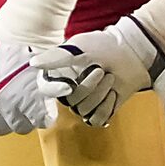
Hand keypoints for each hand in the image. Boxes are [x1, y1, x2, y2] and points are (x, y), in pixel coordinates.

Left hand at [0, 20, 62, 133]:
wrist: (24, 25)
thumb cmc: (1, 37)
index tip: (2, 105)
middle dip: (9, 118)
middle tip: (21, 104)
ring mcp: (11, 104)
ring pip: (20, 127)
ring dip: (28, 117)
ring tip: (35, 101)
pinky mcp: (34, 102)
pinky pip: (42, 121)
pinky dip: (46, 114)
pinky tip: (47, 102)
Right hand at [32, 12, 164, 128]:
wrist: (130, 52)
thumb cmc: (103, 46)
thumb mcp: (79, 47)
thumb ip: (57, 57)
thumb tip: (34, 63)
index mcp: (59, 74)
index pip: (46, 88)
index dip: (55, 90)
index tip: (68, 86)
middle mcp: (69, 91)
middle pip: (70, 101)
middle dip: (89, 87)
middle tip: (101, 70)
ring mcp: (84, 102)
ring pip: (84, 110)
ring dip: (100, 94)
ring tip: (111, 77)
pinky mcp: (99, 111)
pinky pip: (96, 119)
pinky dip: (107, 107)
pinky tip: (113, 93)